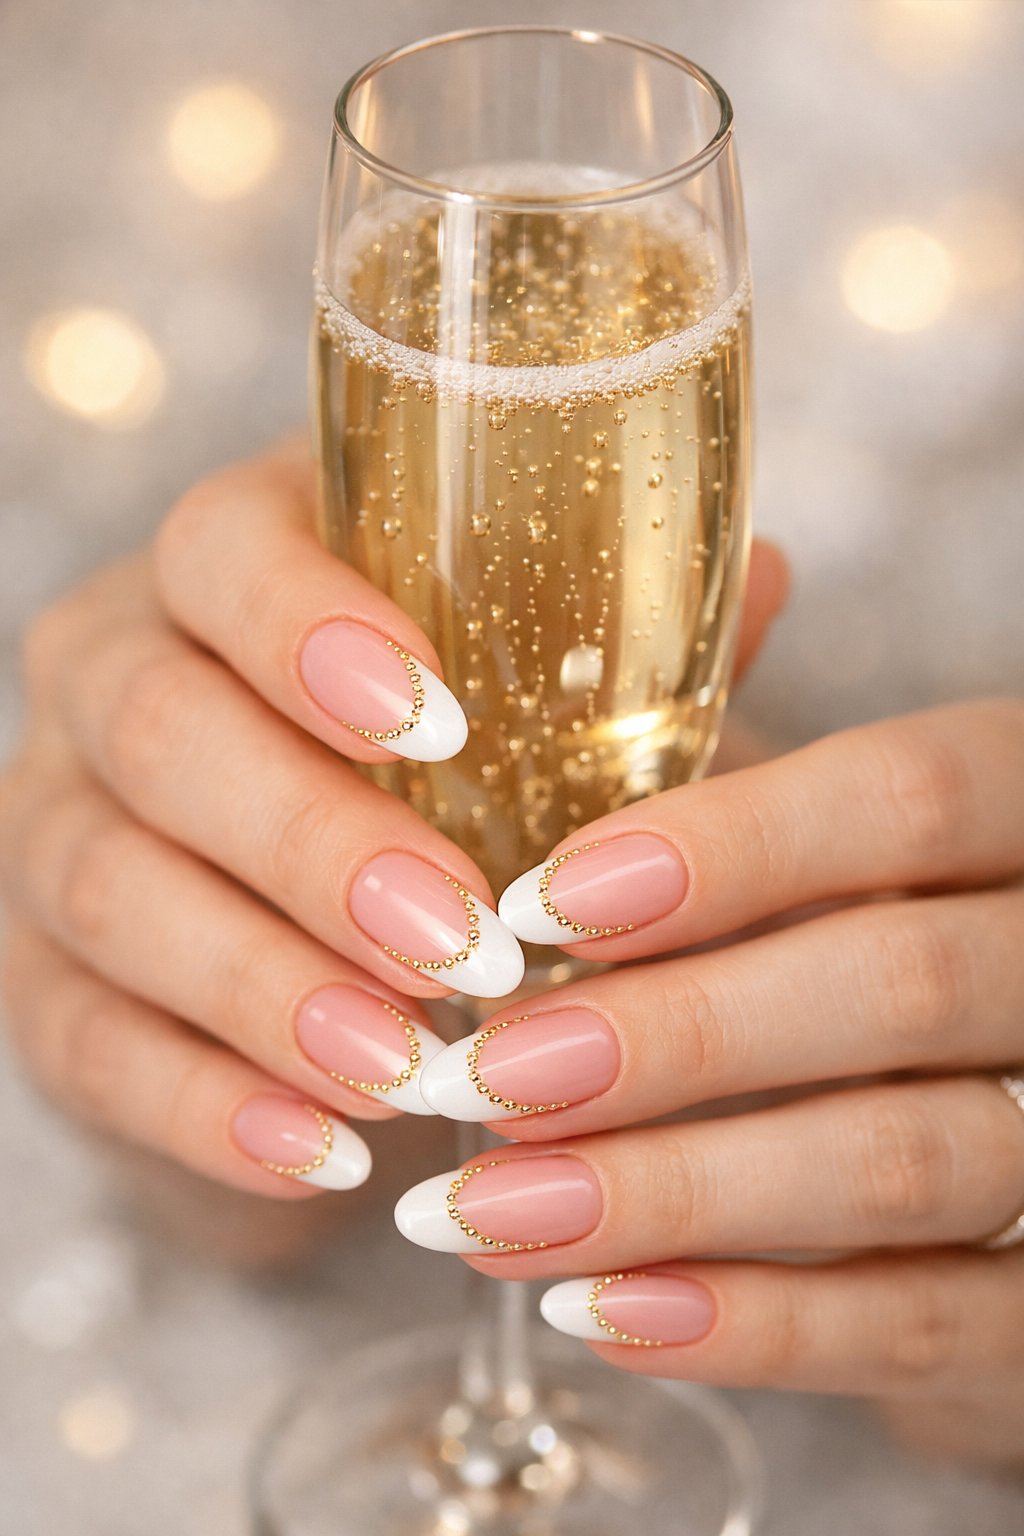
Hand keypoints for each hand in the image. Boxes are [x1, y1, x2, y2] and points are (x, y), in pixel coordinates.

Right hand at [0, 438, 784, 1202]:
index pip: (220, 551)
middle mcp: (112, 678)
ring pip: (110, 889)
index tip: (440, 727)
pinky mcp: (40, 976)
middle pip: (159, 729)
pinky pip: (84, 1039)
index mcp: (226, 574)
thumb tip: (761, 579)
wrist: (304, 928)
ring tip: (408, 1072)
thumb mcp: (522, 707)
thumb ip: (614, 653)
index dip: (307, 629)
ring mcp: (55, 825)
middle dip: (312, 844)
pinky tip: (326, 1159)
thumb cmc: (434, 784)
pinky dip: (207, 1106)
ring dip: (267, 991)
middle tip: (461, 943)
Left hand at [399, 699, 1023, 1461]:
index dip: (729, 846)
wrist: (1000, 1118)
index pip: (910, 795)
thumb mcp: (817, 823)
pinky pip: (928, 1326)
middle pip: (900, 982)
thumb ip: (734, 739)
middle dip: (671, 1037)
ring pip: (907, 1163)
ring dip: (671, 1195)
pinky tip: (599, 1308)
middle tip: (484, 1075)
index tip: (541, 903)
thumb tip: (703, 595)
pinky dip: (753, 1328)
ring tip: (487, 1210)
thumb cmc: (874, 935)